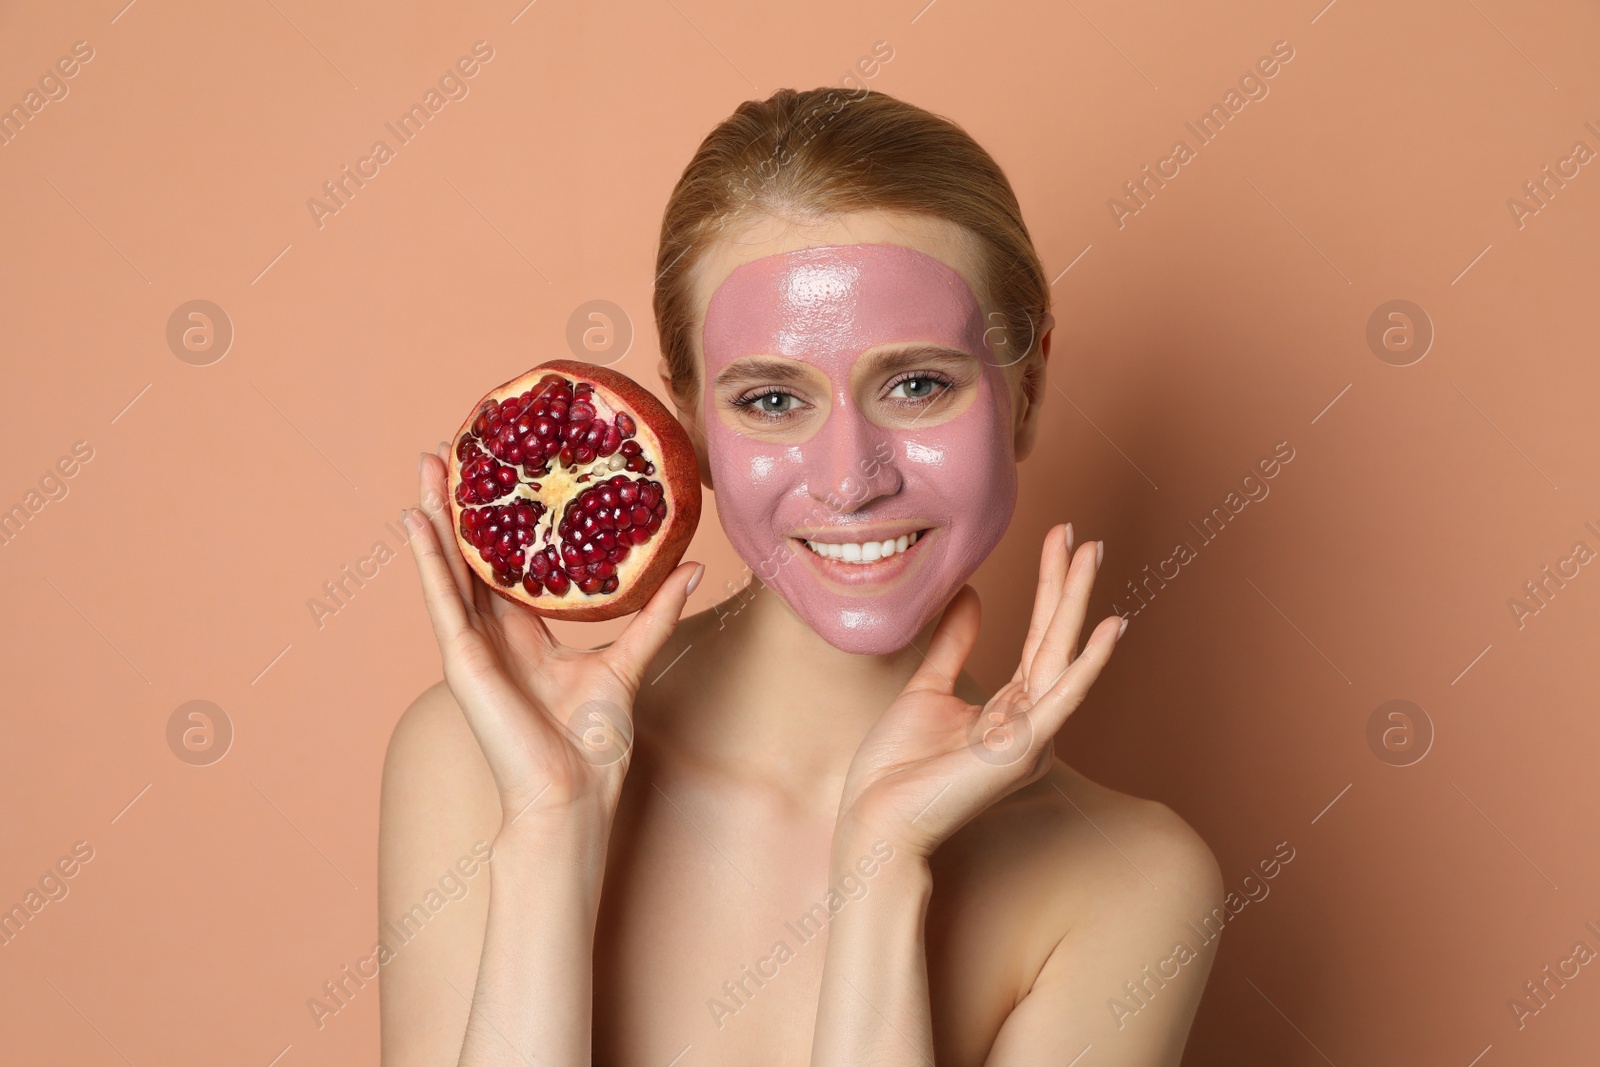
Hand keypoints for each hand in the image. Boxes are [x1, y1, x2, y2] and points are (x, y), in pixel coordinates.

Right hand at [404, 444, 702, 831]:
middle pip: (473, 557)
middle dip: (463, 505)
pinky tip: (417, 520)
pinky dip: (427, 559)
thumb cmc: (596, 742)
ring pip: (450, 567)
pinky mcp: (462, 658)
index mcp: (527, 635)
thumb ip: (656, 613)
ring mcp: (473, 645)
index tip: (504, 474)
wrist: (573, 791)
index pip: (509, 565)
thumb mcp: (630, 659)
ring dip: (437, 516)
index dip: (504, 522)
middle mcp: (494, 634)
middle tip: (455, 451)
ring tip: (430, 465)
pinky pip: (441, 598)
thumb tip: (690, 568)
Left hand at [834, 524, 1122, 857]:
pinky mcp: (1021, 751)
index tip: (1058, 537)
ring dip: (1077, 602)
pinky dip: (1088, 663)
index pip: (1038, 636)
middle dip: (1068, 582)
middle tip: (1083, 532)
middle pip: (1056, 638)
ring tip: (1092, 554)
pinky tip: (1111, 629)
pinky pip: (1061, 699)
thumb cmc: (897, 769)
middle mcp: (1031, 722)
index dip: (1049, 586)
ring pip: (1061, 654)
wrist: (874, 821)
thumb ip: (953, 644)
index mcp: (1012, 711)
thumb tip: (971, 593)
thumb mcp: (926, 689)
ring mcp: (1030, 737)